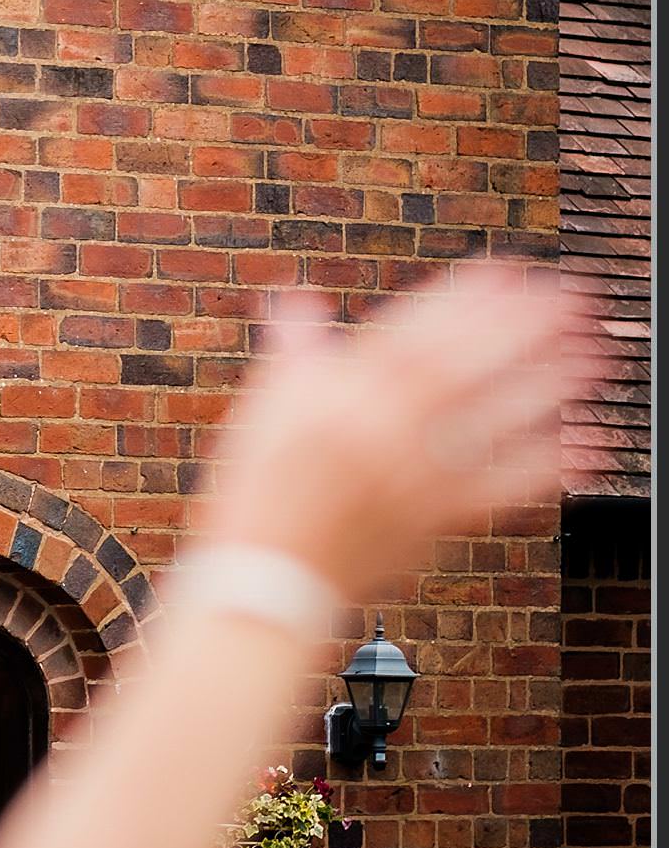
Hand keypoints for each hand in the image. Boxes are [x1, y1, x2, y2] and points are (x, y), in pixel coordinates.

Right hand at [196, 262, 596, 600]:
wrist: (264, 576)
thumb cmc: (255, 492)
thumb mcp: (260, 413)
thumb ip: (292, 354)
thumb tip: (296, 300)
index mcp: (335, 396)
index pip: (410, 332)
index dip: (462, 299)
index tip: (505, 271)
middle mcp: (379, 427)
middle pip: (461, 365)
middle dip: (519, 327)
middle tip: (570, 298)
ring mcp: (410, 474)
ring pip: (487, 419)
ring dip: (546, 384)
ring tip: (592, 356)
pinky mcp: (432, 519)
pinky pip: (499, 488)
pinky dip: (547, 466)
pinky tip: (585, 448)